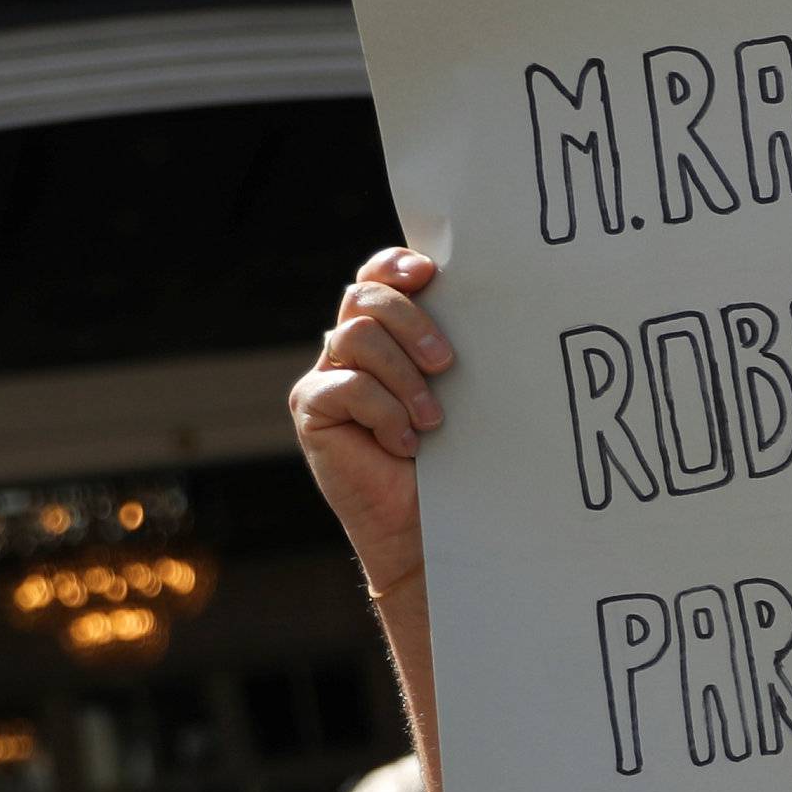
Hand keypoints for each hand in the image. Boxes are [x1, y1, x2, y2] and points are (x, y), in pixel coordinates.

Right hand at [289, 247, 454, 594]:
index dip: (394, 266)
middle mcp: (349, 348)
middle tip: (446, 364)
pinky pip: (346, 386)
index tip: (427, 274)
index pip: (377, 277)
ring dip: (403, 377)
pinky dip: (384, 412)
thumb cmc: (449, 459)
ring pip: (356, 337)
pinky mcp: (312, 409)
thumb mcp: (456, 395)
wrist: (424, 526)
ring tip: (432, 420)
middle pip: (365, 297)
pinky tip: (405, 443)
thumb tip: (479, 308)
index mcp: (385, 334)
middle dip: (411, 322)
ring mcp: (327, 376)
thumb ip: (445, 351)